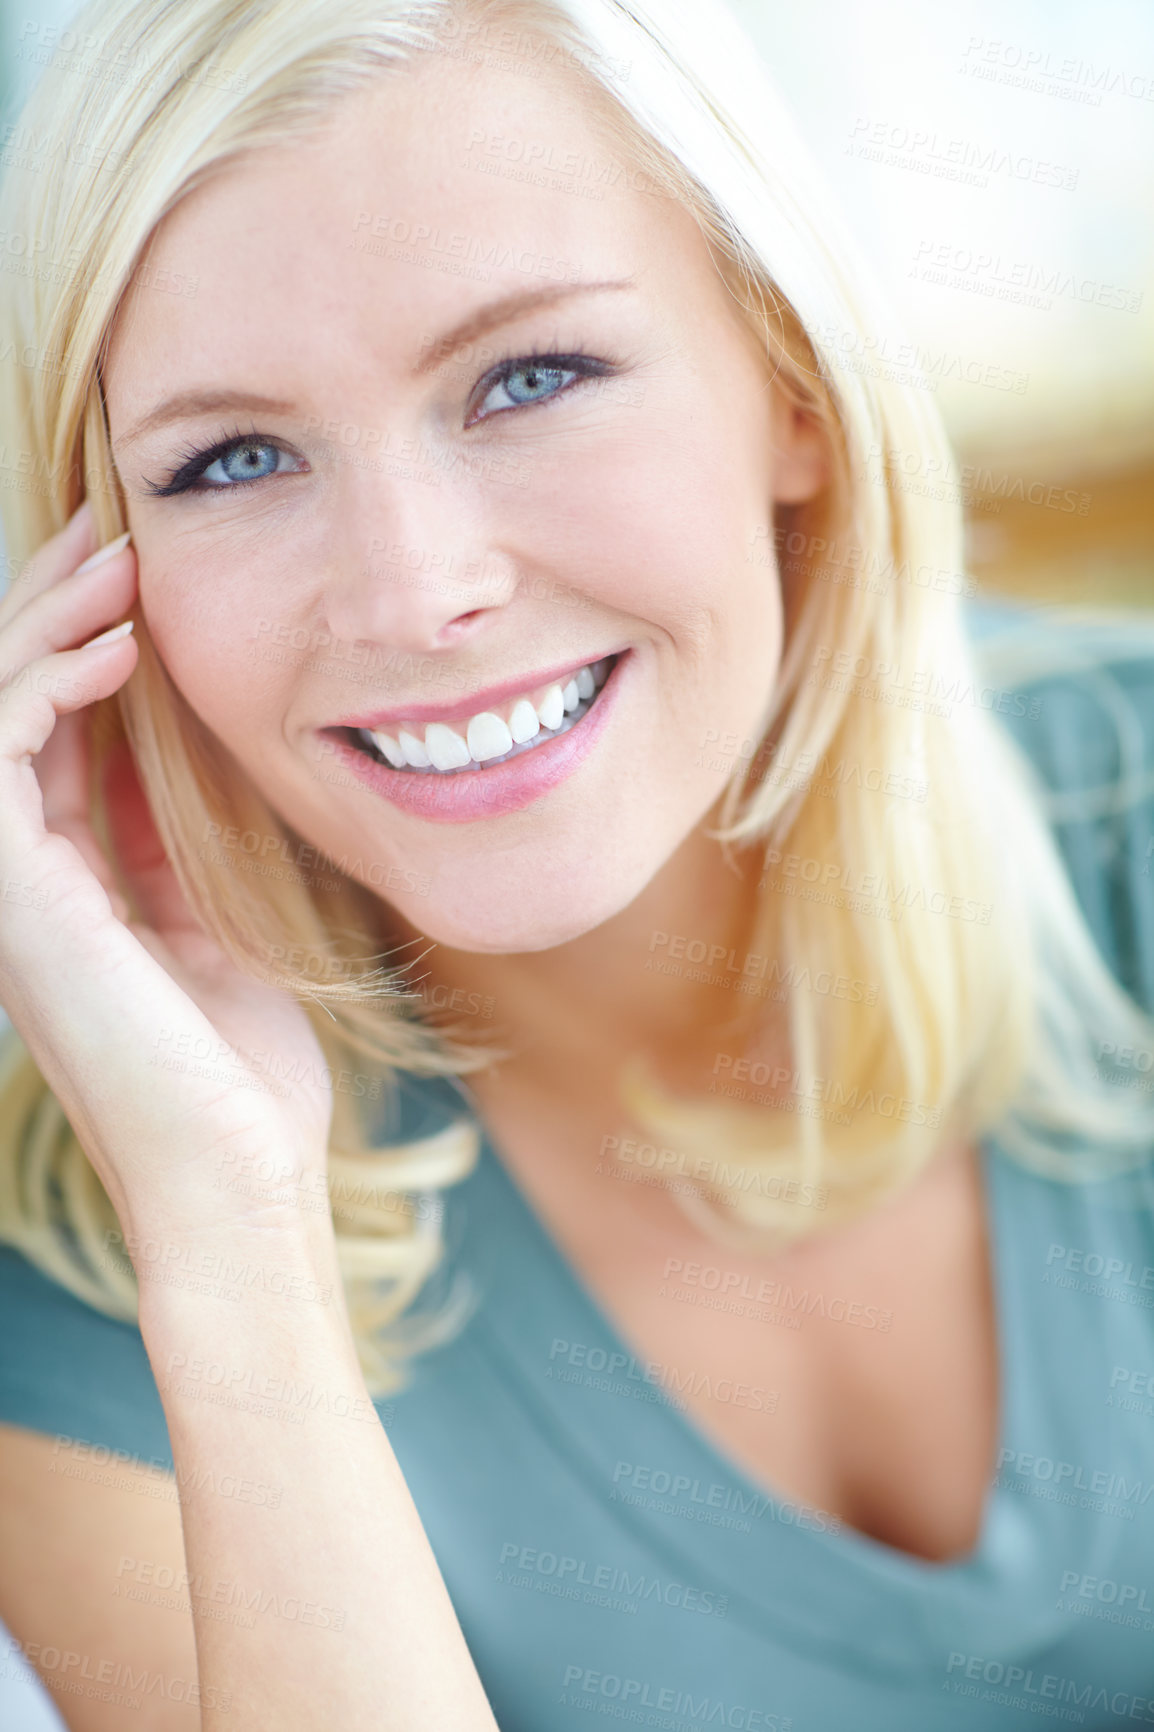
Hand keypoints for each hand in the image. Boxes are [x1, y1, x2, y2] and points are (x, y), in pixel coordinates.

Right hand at [0, 504, 336, 1253]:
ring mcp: (9, 891)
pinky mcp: (14, 899)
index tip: (140, 572)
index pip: (55, 735)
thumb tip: (182, 749)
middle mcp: (23, 880)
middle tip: (114, 531)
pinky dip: (42, 688)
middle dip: (52, 612)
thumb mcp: (217, 923)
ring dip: (43, 629)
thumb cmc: (243, 1072)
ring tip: (115, 562)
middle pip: (11, 711)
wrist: (240, 1175)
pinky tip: (112, 648)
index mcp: (69, 886)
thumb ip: (177, 843)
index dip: (86, 646)